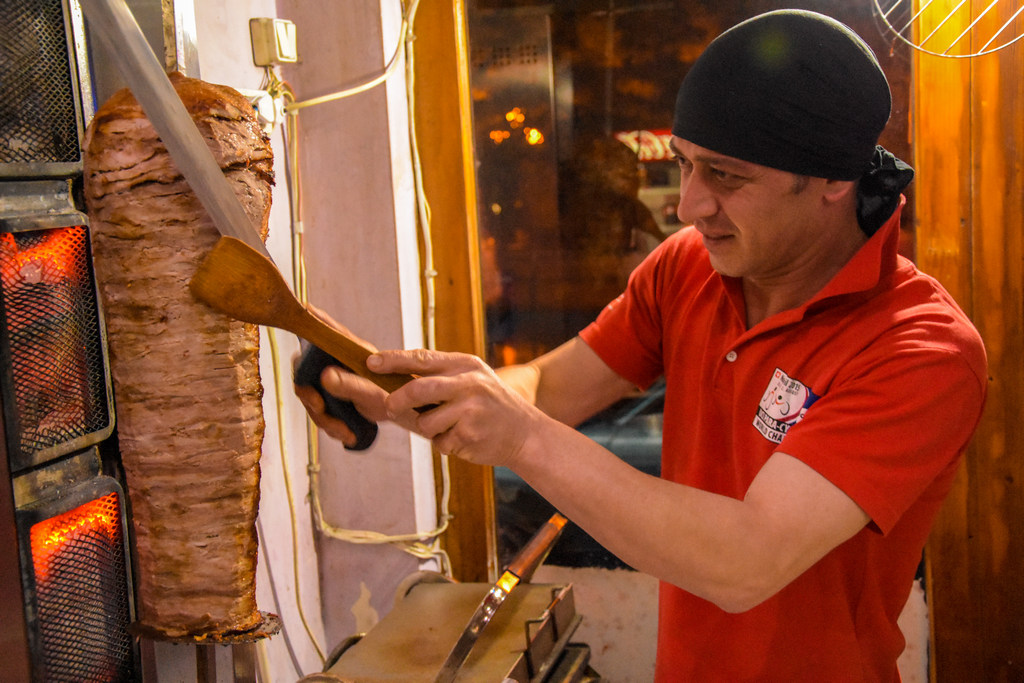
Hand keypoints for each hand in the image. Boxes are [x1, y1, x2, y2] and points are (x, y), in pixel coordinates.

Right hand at [292, 305, 387, 447]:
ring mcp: (336, 381)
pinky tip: (348, 434)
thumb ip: (350, 384)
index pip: (322, 334)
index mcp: (347, 351)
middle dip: (310, 397)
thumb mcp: (374, 390)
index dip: (308, 329)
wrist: (408, 410)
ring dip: (324, 419)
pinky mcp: (337, 399)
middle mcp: (337, 363)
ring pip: (313, 399)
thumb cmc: (397, 393)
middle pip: (306, 375)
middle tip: (321, 408)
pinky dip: (333, 427)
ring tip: (344, 431)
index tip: (302, 325)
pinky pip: (323, 414)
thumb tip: (325, 376)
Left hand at [368, 349, 546, 467]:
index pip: (422, 358)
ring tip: (450, 427)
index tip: (371, 363)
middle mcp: (468, 383)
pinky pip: (440, 442)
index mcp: (465, 364)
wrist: (526, 433)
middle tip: (389, 406)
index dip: (393, 360)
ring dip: (429, 429)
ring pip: (425, 422)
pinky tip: (465, 438)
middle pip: (418, 389)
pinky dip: (446, 444)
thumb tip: (393, 384)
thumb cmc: (490, 406)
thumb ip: (439, 377)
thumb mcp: (472, 379)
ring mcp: (470, 409)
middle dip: (397, 400)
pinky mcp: (470, 434)